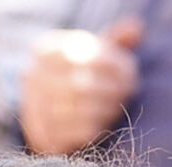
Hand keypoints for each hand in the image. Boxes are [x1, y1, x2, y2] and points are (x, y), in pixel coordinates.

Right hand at [21, 19, 142, 156]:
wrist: (48, 113)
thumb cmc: (78, 76)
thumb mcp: (93, 53)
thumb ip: (114, 41)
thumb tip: (136, 28)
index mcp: (46, 51)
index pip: (83, 54)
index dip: (112, 64)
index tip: (130, 72)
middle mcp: (35, 76)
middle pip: (82, 84)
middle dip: (111, 90)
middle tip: (128, 92)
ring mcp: (35, 105)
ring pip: (77, 110)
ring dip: (105, 109)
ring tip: (117, 108)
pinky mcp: (43, 133)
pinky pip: (74, 132)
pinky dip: (94, 128)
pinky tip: (105, 123)